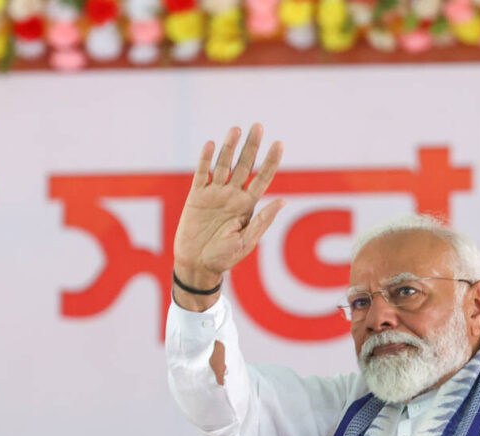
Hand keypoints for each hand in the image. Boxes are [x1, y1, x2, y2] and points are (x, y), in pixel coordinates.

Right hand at [173, 123, 283, 308]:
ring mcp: (214, 194)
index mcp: (247, 206)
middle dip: (252, 147)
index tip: (279, 144)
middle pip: (244, 166)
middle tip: (258, 126)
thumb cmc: (224, 258)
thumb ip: (263, 220)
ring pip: (223, 165)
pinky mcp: (197, 196)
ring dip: (229, 147)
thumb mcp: (247, 241)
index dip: (271, 162)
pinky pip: (202, 174)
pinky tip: (211, 144)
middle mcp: (232, 196)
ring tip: (237, 130)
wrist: (197, 264)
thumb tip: (282, 201)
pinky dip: (205, 159)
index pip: (262, 179)